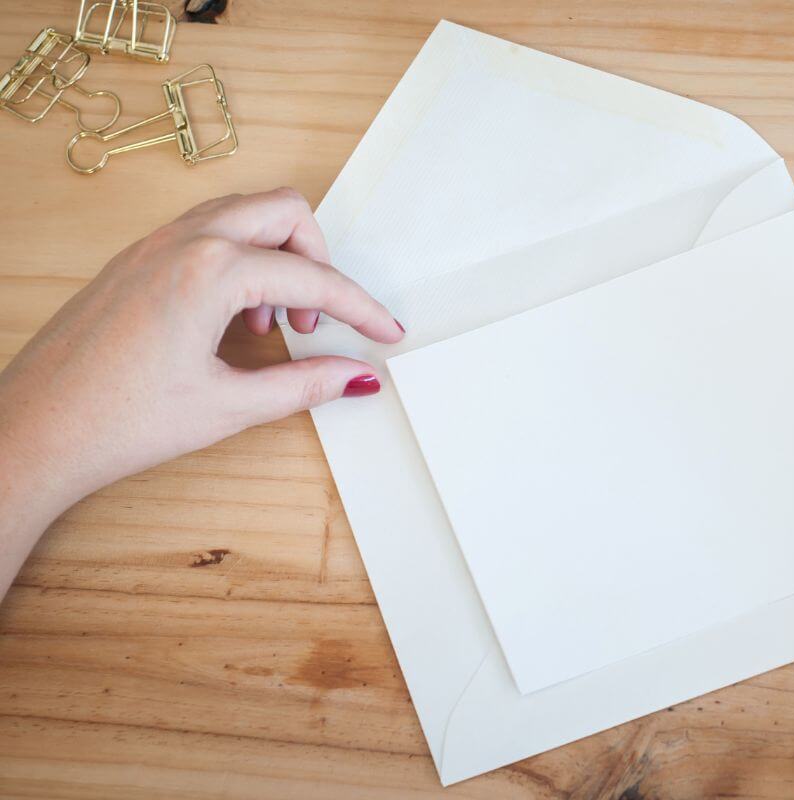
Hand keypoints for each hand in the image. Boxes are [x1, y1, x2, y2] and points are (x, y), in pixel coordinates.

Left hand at [0, 189, 402, 595]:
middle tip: (315, 321)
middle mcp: (183, 240)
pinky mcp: (137, 257)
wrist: (33, 431)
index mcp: (211, 270)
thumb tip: (357, 376)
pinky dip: (240, 259)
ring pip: (245, 213)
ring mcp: (154, 243)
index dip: (359, 308)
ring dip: (277, 255)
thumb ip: (304, 384)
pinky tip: (231, 319)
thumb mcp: (228, 406)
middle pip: (285, 212)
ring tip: (272, 322)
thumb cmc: (116, 420)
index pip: (312, 277)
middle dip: (318, 261)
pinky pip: (208, 231)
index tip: (383, 332)